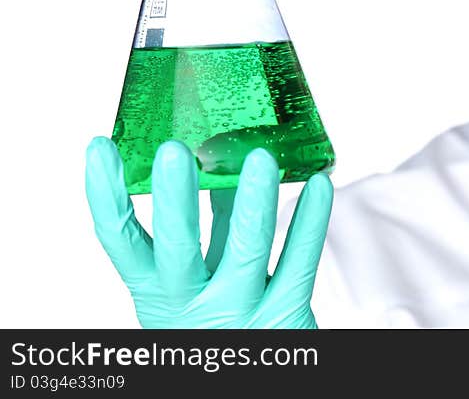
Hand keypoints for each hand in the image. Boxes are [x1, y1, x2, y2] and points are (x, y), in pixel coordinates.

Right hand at [85, 136, 332, 327]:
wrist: (252, 369)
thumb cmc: (223, 320)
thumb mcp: (198, 281)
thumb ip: (208, 229)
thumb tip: (218, 162)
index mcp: (159, 293)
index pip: (122, 241)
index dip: (106, 197)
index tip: (99, 149)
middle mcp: (193, 304)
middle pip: (177, 248)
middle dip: (174, 199)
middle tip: (174, 151)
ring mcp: (240, 311)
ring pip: (246, 250)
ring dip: (253, 201)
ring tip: (260, 157)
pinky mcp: (285, 316)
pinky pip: (300, 262)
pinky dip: (311, 221)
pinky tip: (319, 186)